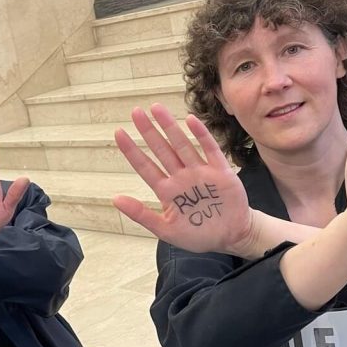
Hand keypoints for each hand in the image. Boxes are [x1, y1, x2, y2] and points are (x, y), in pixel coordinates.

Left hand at [113, 104, 253, 254]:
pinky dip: (201, 135)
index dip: (132, 150)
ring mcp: (200, 172)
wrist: (231, 238)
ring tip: (156, 108)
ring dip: (170, 127)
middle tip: (136, 112)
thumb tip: (115, 199)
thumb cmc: (198, 234)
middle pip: (162, 150)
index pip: (145, 166)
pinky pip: (209, 149)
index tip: (118, 133)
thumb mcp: (165, 230)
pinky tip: (190, 121)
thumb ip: (141, 214)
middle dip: (148, 131)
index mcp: (167, 190)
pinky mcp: (220, 172)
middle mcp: (181, 177)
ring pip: (182, 145)